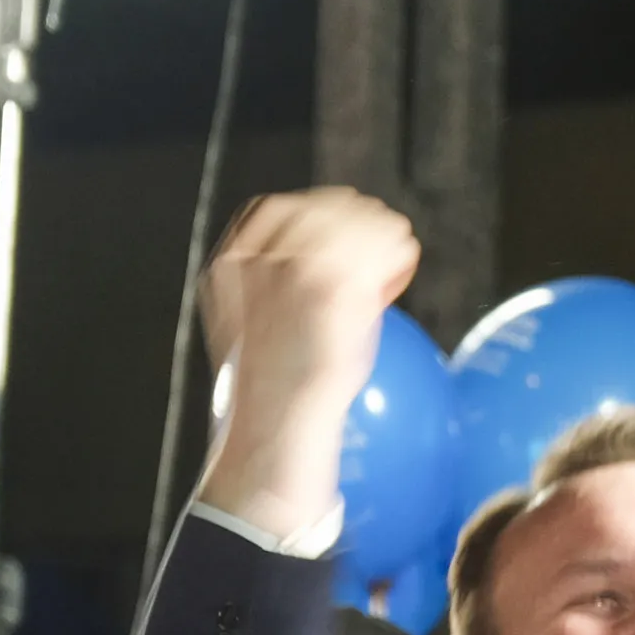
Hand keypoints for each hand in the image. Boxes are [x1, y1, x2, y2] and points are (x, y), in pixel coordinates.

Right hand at [192, 189, 420, 540]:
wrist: (277, 425)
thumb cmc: (269, 392)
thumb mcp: (252, 331)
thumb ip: (269, 295)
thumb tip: (304, 281)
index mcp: (230, 267)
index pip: (271, 211)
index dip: (312, 211)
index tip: (340, 221)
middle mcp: (259, 261)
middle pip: (311, 208)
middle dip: (350, 214)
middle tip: (379, 226)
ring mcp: (297, 271)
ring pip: (347, 221)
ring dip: (376, 228)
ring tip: (397, 240)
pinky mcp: (335, 288)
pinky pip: (373, 249)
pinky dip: (393, 247)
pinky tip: (404, 256)